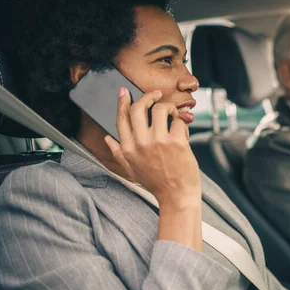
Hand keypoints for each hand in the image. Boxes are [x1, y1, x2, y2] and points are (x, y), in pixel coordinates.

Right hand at [104, 87, 200, 207]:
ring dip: (168, 107)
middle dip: (147, 96)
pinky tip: (182, 131)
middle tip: (156, 95)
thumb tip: (107, 139)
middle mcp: (141, 143)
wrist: (177, 196)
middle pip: (138, 107)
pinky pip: (178, 121)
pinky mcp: (176, 142)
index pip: (121, 118)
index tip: (125, 92)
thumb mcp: (131, 170)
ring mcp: (158, 142)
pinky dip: (181, 122)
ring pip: (160, 109)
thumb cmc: (157, 183)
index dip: (122, 102)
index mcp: (128, 149)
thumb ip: (118, 153)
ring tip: (172, 115)